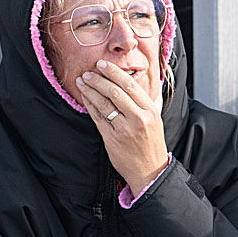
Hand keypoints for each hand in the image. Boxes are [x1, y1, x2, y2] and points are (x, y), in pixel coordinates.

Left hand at [76, 58, 168, 194]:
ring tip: (82, 81)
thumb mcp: (155, 119)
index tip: (102, 65)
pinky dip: (90, 105)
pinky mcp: (112, 139)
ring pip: (104, 104)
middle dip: (99, 79)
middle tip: (88, 72)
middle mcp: (138, 118)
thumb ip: (145, 101)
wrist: (150, 171)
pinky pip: (98, 118)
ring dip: (91, 90)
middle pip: (115, 92)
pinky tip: (85, 97)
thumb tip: (133, 82)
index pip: (129, 85)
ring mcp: (124, 129)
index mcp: (149, 110)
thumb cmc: (151, 144)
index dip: (113, 73)